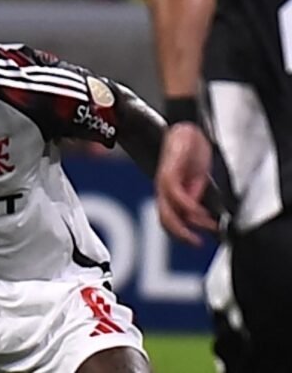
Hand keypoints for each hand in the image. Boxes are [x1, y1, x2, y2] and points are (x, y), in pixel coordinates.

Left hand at [155, 122, 218, 245]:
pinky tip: (202, 211)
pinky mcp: (169, 172)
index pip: (168, 219)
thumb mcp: (196, 178)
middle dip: (181, 235)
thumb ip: (195, 195)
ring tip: (208, 227)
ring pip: (169, 212)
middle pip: (165, 220)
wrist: (187, 129)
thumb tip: (199, 216)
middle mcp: (163, 189)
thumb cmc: (191, 152)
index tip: (198, 241)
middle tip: (198, 243)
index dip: (181, 233)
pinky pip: (177, 196)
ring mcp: (164, 181)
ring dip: (188, 224)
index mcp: (168, 192)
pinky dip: (190, 207)